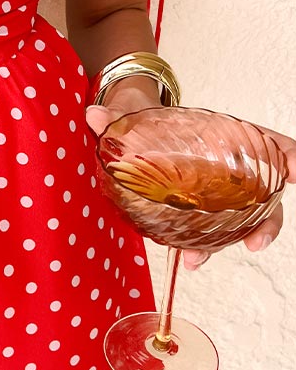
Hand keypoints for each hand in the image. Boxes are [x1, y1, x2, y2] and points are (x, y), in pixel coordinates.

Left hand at [84, 103, 295, 270]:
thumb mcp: (127, 110)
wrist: (124, 123)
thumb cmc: (138, 114)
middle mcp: (224, 162)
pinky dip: (203, 246)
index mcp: (218, 133)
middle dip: (269, 218)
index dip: (287, 154)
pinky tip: (188, 260)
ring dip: (231, 241)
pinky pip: (209, 228)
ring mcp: (212, 186)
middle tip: (257, 242)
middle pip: (263, 189)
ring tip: (200, 260)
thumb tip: (94, 116)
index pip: (264, 141)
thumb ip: (114, 114)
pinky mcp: (193, 205)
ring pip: (240, 216)